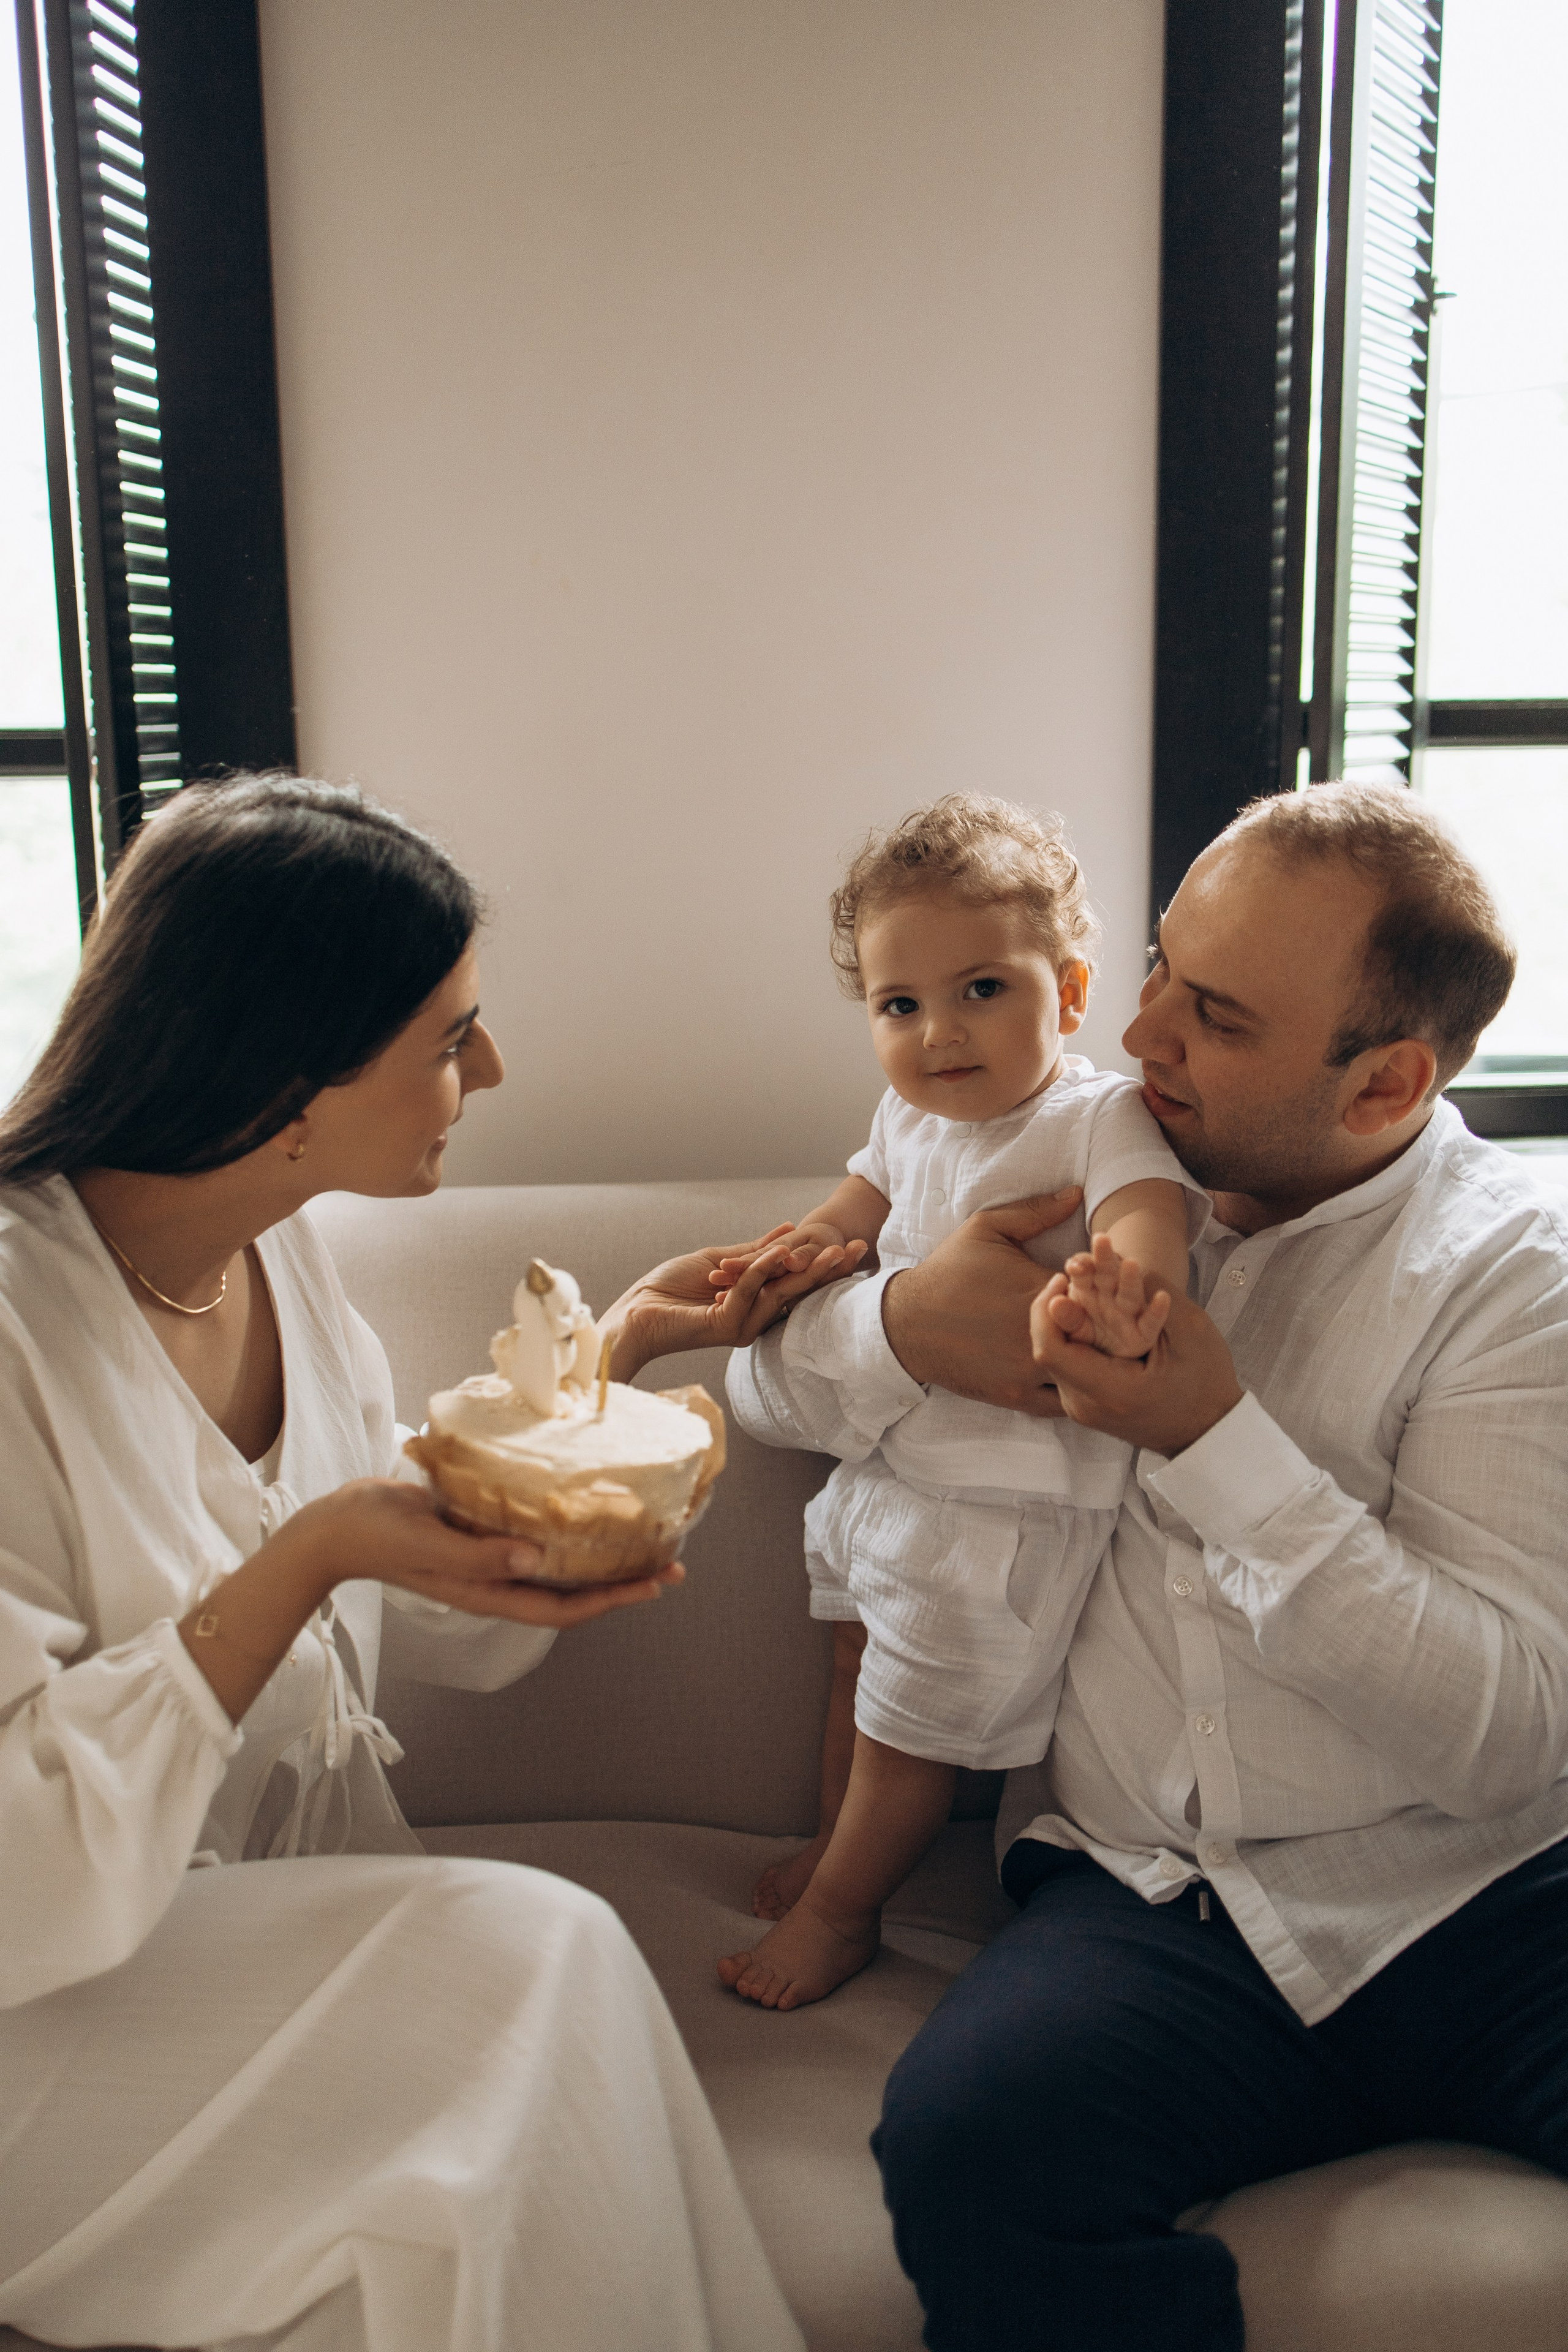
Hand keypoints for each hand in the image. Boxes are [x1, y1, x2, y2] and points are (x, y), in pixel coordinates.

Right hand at [287, 1479, 681, 1626]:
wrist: (334, 1525)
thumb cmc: (375, 1535)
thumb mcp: (427, 1544)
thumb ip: (478, 1556)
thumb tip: (534, 1561)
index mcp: (487, 1592)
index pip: (564, 1607)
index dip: (612, 1599)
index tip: (656, 1583)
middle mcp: (495, 1580)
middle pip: (571, 1591)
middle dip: (621, 1582)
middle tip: (670, 1562)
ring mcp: (487, 1558)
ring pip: (556, 1566)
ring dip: (598, 1556)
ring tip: (639, 1538)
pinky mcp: (477, 1532)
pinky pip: (532, 1538)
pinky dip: (563, 1529)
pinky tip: (579, 1508)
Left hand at [601, 1228, 865, 1380]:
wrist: (636, 1313)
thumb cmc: (669, 1289)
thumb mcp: (720, 1261)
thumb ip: (753, 1254)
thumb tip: (785, 1234)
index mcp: (754, 1305)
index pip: (795, 1282)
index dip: (823, 1264)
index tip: (850, 1246)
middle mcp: (754, 1319)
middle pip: (799, 1290)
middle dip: (830, 1269)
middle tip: (860, 1249)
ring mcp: (742, 1325)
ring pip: (784, 1294)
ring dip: (810, 1270)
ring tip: (836, 1251)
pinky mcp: (726, 1327)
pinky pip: (750, 1293)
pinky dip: (762, 1270)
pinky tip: (778, 1251)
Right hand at [880, 1188, 1083, 1417]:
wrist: (907, 1322)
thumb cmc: (948, 1271)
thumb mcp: (987, 1229)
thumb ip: (1035, 1212)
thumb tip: (1077, 1194)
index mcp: (1039, 1290)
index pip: (1098, 1290)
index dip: (1106, 1289)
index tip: (1098, 1286)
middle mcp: (1039, 1333)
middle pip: (1099, 1335)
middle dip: (1107, 1328)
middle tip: (1105, 1321)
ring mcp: (1029, 1369)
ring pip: (1085, 1373)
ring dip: (1095, 1364)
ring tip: (1097, 1351)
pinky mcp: (1016, 1395)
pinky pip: (1061, 1403)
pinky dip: (1073, 1392)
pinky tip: (1077, 1379)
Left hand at [1029, 1275, 1243, 1453]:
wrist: (1209, 1431)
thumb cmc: (1206, 1381)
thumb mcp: (1191, 1330)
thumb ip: (1156, 1292)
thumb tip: (1117, 1261)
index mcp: (1109, 1390)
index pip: (1050, 1349)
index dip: (1047, 1307)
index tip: (1062, 1277)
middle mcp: (1085, 1406)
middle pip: (1047, 1350)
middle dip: (1052, 1306)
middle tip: (1066, 1273)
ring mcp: (1082, 1409)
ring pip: (1054, 1357)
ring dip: (1061, 1319)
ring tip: (1073, 1284)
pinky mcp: (1086, 1405)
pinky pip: (1067, 1366)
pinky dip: (1072, 1336)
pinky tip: (1084, 1310)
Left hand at [1047, 1233, 1171, 1357]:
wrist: (1107, 1359)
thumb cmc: (1085, 1334)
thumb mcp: (1070, 1326)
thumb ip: (1064, 1315)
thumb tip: (1055, 1302)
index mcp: (1087, 1290)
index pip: (1083, 1271)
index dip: (1079, 1265)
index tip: (1073, 1266)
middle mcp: (1109, 1296)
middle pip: (1106, 1273)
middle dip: (1103, 1257)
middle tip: (1100, 1239)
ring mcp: (1127, 1313)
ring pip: (1129, 1293)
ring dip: (1130, 1278)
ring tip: (1131, 1264)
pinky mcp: (1142, 1333)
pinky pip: (1150, 1322)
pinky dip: (1156, 1311)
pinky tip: (1162, 1298)